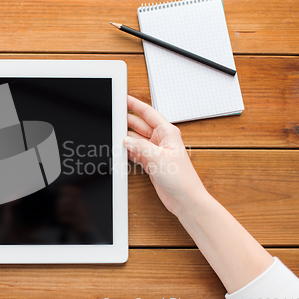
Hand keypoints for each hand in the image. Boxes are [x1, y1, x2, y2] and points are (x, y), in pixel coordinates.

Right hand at [123, 95, 206, 215]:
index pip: (148, 113)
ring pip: (136, 139)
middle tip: (113, 117)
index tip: (124, 99)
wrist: (185, 199)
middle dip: (126, 121)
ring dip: (125, 138)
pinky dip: (127, 151)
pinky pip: (135, 152)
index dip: (135, 104)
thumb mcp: (158, 157)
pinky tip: (120, 150)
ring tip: (113, 134)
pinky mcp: (151, 163)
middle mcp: (161, 140)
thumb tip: (126, 140)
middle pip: (139, 125)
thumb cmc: (181, 178)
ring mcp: (155, 151)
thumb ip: (139, 146)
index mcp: (167, 132)